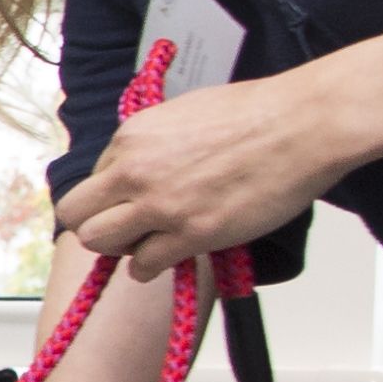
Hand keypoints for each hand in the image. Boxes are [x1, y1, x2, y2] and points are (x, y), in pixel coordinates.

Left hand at [55, 68, 337, 278]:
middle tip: (125, 230)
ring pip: (98, 242)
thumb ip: (154, 144)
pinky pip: (144, 265)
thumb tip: (140, 165)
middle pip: (77, 214)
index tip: (131, 202)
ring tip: (147, 244)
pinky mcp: (191, 232)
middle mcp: (135, 171)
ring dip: (119, 248)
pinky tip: (170, 257)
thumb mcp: (184, 113)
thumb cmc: (259, 113)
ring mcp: (160, 204)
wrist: (305, 123)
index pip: (92, 180)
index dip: (110, 196)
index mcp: (132, 137)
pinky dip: (151, 268)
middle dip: (97, 225)